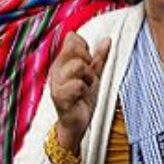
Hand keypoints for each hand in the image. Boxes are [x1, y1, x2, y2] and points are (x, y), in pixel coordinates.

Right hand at [49, 33, 110, 152]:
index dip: (85, 48)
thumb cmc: (82, 99)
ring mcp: (57, 83)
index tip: (88, 61)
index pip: (72, 40)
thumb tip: (107, 40)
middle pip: (75, 50)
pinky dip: (85, 90)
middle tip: (87, 76)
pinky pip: (78, 85)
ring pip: (78, 66)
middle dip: (88, 62)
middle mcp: (57, 70)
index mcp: (62, 62)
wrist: (77, 124)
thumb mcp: (93, 74)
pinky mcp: (59, 97)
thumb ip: (99, 57)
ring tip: (85, 87)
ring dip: (88, 77)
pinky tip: (81, 97)